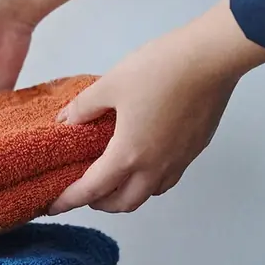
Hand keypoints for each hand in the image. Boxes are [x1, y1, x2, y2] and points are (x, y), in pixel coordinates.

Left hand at [49, 0, 264, 214]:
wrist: (211, 58)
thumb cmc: (159, 69)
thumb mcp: (110, 84)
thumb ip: (83, 107)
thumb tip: (66, 121)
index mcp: (128, 155)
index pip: (91, 190)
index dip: (68, 201)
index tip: (53, 206)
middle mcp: (154, 168)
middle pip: (122, 204)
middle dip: (99, 203)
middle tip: (83, 191)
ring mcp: (178, 162)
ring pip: (147, 195)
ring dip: (125, 195)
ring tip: (112, 180)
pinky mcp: (194, 151)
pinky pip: (167, 179)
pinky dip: (149, 182)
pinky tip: (143, 162)